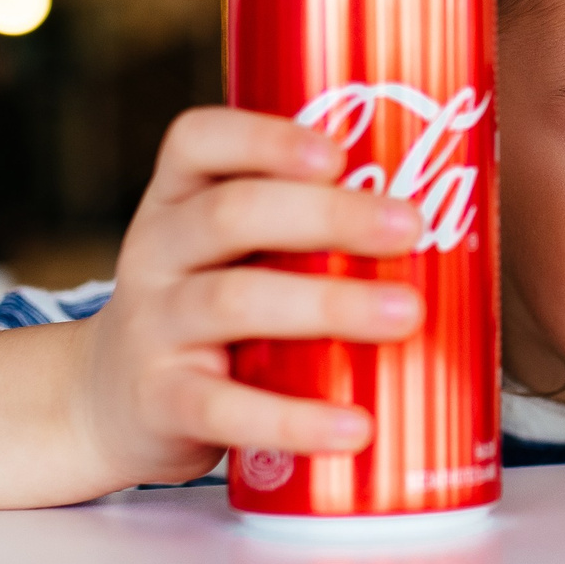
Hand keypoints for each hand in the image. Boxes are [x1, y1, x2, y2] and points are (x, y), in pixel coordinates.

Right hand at [0, 108, 423, 508]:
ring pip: (233, 302)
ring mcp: (153, 325)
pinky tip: (354, 425)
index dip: (266, 138)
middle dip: (327, 215)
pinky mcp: (161, 401)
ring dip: (327, 303)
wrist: (106, 403)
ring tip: (405, 314)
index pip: (197, 140)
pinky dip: (294, 418)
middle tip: (412, 225)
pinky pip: (225, 407)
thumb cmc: (206, 308)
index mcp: (179, 197)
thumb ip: (303, 226)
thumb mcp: (230, 251)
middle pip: (232, 214)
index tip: (339, 151)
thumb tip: (457, 206)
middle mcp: (157, 249)